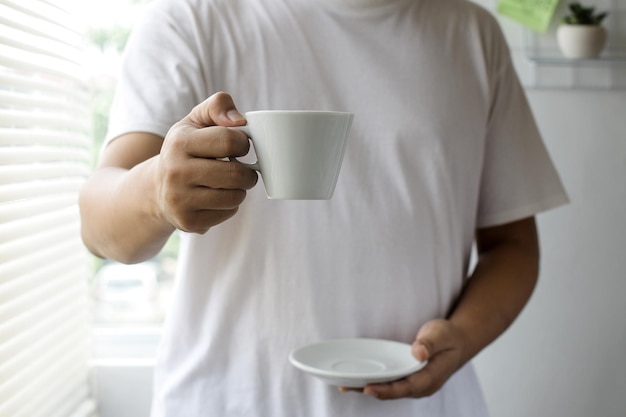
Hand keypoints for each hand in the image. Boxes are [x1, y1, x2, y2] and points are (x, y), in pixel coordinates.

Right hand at [156, 92, 257, 233]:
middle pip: (236, 173)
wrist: (156, 188)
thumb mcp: (195, 121)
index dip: (243, 143)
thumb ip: (218, 105)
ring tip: (229, 183)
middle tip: (242, 169)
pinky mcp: (188, 222)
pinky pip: (228, 213)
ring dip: (240, 189)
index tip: (239, 146)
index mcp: (179, 142)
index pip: (229, 140)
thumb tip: (240, 121)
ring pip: (235, 196)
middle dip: (247, 171)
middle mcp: (176, 172)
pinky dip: (230, 206)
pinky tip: (217, 198)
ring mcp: (180, 200)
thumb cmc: (186, 149)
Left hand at [340, 319, 466, 399]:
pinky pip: (389, 383)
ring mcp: (414, 384)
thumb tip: (417, 352)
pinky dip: (373, 382)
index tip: (368, 388)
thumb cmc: (449, 337)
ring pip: (388, 389)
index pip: (405, 388)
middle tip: (345, 386)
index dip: (385, 390)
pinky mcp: (408, 378)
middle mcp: (421, 386)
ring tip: (343, 385)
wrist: (459, 341)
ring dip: (367, 388)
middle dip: (369, 390)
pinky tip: (357, 379)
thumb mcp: (442, 335)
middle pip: (392, 392)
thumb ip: (430, 343)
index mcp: (430, 378)